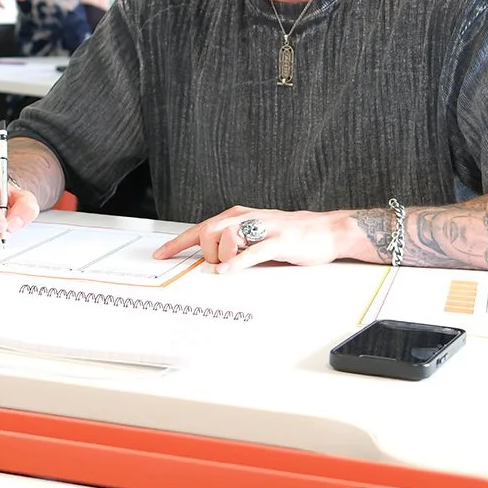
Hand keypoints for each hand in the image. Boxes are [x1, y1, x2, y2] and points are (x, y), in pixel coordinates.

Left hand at [152, 205, 343, 272]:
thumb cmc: (291, 234)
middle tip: (219, 263)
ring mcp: (263, 229)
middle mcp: (247, 218)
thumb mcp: (256, 234)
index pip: (201, 227)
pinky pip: (251, 253)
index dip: (178, 242)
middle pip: (208, 231)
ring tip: (233, 265)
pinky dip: (235, 263)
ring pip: (226, 240)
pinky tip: (225, 271)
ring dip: (222, 257)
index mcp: (239, 216)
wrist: (327, 230)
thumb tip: (210, 259)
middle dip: (205, 252)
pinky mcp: (278, 242)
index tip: (160, 254)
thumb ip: (234, 242)